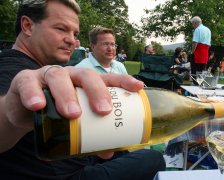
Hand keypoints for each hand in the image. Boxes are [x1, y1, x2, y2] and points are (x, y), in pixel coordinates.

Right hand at [1, 66, 143, 151]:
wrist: (25, 110)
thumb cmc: (58, 113)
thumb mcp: (76, 122)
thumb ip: (92, 135)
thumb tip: (109, 152)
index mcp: (86, 83)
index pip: (108, 78)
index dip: (123, 81)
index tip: (138, 87)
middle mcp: (71, 75)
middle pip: (86, 75)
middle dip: (97, 92)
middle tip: (104, 111)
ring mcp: (48, 76)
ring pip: (59, 77)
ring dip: (67, 95)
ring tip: (73, 114)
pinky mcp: (26, 81)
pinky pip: (29, 84)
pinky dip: (33, 94)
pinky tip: (38, 106)